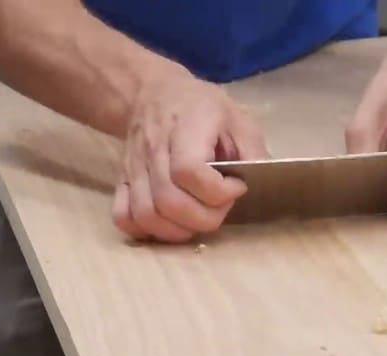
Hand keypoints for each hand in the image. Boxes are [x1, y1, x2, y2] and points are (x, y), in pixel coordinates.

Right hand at [112, 71, 267, 241]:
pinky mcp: (123, 181)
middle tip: (222, 207)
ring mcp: (134, 168)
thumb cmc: (201, 107)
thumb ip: (253, 150)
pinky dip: (146, 230)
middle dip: (204, 217)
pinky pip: (124, 217)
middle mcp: (153, 150)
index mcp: (184, 129)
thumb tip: (264, 180)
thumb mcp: (237, 118)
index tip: (238, 187)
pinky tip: (170, 224)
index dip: (218, 191)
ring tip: (200, 218)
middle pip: (169, 201)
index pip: (189, 172)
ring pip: (146, 215)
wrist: (154, 93)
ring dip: (179, 230)